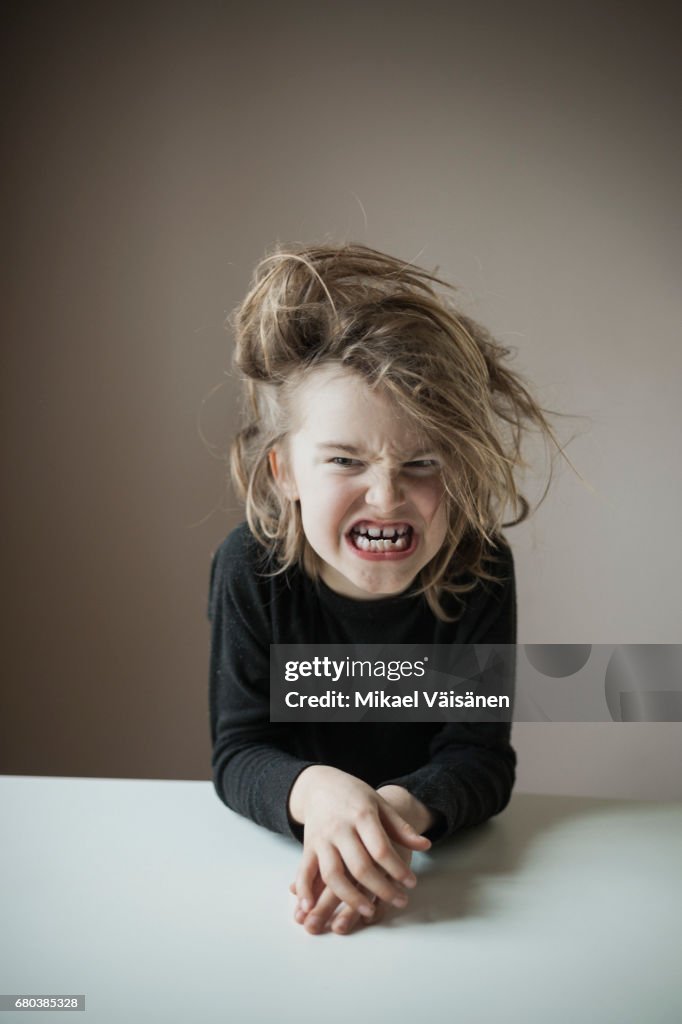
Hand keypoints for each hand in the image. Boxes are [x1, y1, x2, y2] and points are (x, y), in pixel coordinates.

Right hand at [288, 766, 430, 924]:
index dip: (397, 869)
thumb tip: (425, 845)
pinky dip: (304, 890)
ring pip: (333, 875)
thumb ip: (400, 827)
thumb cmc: (354, 795)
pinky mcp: (307, 847)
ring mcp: (321, 839)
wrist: (319, 784)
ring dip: (349, 898)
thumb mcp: (380, 803)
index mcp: (361, 815)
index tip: (411, 883)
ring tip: (368, 912)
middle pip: (359, 866)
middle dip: (381, 888)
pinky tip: (309, 907)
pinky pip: (304, 871)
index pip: (381, 848)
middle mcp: (340, 829)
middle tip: (399, 901)